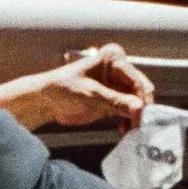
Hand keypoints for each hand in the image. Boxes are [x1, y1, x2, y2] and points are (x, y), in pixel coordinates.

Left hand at [0, 43, 156, 129]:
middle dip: (141, 109)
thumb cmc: (62, 88)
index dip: (141, 100)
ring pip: (138, 102)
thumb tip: (139, 108)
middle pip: (141, 91)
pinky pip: (130, 111)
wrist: (46, 100)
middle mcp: (119, 69)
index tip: (139, 117)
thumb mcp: (90, 95)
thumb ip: (115, 101)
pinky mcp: (114, 99)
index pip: (137, 80)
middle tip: (137, 126)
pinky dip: (129, 120)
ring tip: (129, 129)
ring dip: (136, 117)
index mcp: (114, 58)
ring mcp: (117, 85)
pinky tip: (122, 128)